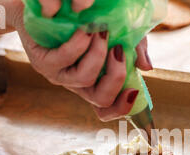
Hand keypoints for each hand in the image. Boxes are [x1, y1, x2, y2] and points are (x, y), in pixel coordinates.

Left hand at [13, 0, 152, 121]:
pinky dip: (80, 44)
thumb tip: (146, 68)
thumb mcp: (118, 34)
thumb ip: (134, 49)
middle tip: (119, 50)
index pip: (107, 109)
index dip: (122, 108)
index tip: (134, 90)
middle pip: (101, 100)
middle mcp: (77, 85)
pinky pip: (65, 59)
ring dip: (98, 54)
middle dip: (116, 77)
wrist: (48, 7)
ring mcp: (59, 76)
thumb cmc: (87, 21)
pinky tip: (86, 29)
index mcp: (94, 83)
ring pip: (84, 79)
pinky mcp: (43, 63)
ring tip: (102, 30)